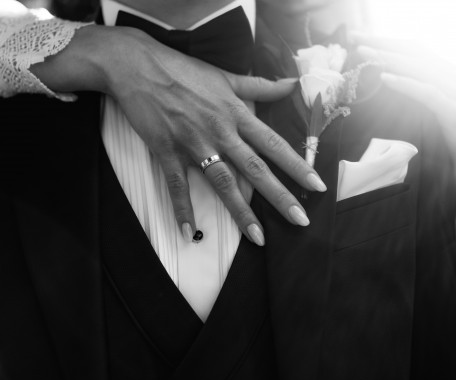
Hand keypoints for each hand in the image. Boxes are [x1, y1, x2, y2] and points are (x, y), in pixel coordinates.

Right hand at [33, 26, 326, 244]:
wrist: (138, 66)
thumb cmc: (182, 70)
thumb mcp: (225, 76)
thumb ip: (260, 85)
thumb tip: (292, 82)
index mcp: (235, 113)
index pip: (273, 143)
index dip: (297, 165)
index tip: (317, 185)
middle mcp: (220, 131)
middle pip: (255, 168)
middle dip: (279, 196)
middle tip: (300, 220)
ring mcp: (193, 144)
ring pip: (222, 182)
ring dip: (241, 211)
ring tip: (258, 237)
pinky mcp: (167, 151)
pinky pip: (177, 186)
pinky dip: (182, 209)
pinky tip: (188, 232)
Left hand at [352, 35, 455, 227]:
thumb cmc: (446, 161)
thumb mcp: (421, 127)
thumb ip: (405, 108)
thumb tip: (373, 95)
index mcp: (445, 84)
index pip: (416, 53)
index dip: (388, 43)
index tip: (357, 39)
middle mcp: (455, 87)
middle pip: (420, 53)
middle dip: (385, 43)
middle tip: (355, 38)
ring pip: (426, 69)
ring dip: (393, 58)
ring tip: (366, 53)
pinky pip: (432, 96)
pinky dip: (409, 85)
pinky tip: (386, 78)